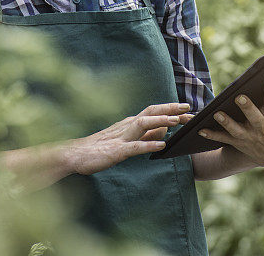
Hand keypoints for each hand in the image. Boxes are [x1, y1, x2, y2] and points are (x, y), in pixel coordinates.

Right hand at [64, 103, 193, 174]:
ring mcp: (121, 138)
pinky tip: (162, 146)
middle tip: (189, 109)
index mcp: (129, 123)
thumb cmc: (99, 149)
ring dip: (160, 121)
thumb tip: (164, 132)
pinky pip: (135, 147)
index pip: (153, 112)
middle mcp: (126, 126)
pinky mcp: (116, 151)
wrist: (74, 155)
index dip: (171, 109)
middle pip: (151, 112)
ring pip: (143, 124)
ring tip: (176, 121)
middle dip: (170, 109)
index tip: (188, 109)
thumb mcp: (126, 140)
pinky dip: (149, 145)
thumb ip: (145, 137)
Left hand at [198, 77, 263, 166]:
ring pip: (236, 129)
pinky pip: (221, 139)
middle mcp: (261, 127)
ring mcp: (247, 136)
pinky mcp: (234, 142)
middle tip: (240, 97)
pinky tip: (200, 130)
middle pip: (255, 117)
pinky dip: (211, 135)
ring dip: (227, 122)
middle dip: (248, 108)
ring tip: (218, 113)